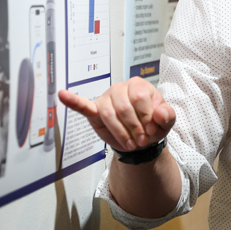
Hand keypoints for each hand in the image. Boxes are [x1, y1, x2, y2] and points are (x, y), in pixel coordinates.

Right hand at [58, 77, 174, 152]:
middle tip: (141, 141)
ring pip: (109, 114)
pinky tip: (62, 94)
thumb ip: (167, 116)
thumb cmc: (152, 125)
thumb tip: (160, 113)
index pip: (140, 98)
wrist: (140, 138)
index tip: (151, 131)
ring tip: (130, 143)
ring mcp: (107, 98)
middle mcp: (121, 88)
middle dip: (134, 128)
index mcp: (140, 86)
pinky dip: (73, 101)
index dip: (146, 118)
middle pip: (124, 107)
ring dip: (120, 132)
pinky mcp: (95, 111)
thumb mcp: (165, 122)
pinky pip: (83, 105)